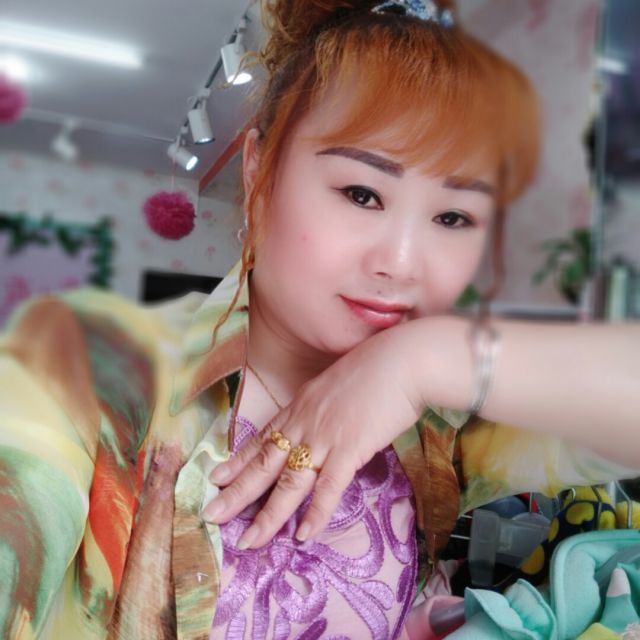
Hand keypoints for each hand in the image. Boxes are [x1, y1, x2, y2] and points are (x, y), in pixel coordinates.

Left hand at [202, 321, 424, 548]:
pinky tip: (303, 535)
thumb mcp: (335, 386)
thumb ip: (322, 408)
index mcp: (299, 406)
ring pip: (289, 483)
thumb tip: (320, 426)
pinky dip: (315, 514)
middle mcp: (304, 423)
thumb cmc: (375, 369)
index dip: (237, 461)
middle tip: (211, 515)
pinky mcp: (350, 449)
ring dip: (267, 515)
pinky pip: (328, 488)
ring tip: (248, 541)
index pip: (262, 439)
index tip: (215, 478)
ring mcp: (324, 437)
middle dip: (236, 493)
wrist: (401, 360)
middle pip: (264, 464)